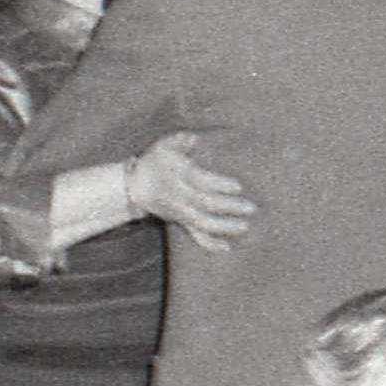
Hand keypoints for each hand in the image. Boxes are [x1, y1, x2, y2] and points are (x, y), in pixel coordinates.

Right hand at [126, 133, 257, 248]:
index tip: (238, 187)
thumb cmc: (154, 162)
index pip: (202, 181)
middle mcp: (181, 196)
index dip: (220, 185)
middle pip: (207, 204)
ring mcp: (181, 211)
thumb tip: (194, 138)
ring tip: (245, 226)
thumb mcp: (163, 145)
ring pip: (203, 223)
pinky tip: (226, 248)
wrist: (134, 186)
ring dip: (225, 227)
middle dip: (230, 207)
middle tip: (251, 208)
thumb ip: (180, 140)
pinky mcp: (180, 221)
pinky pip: (195, 235)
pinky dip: (210, 243)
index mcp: (179, 175)